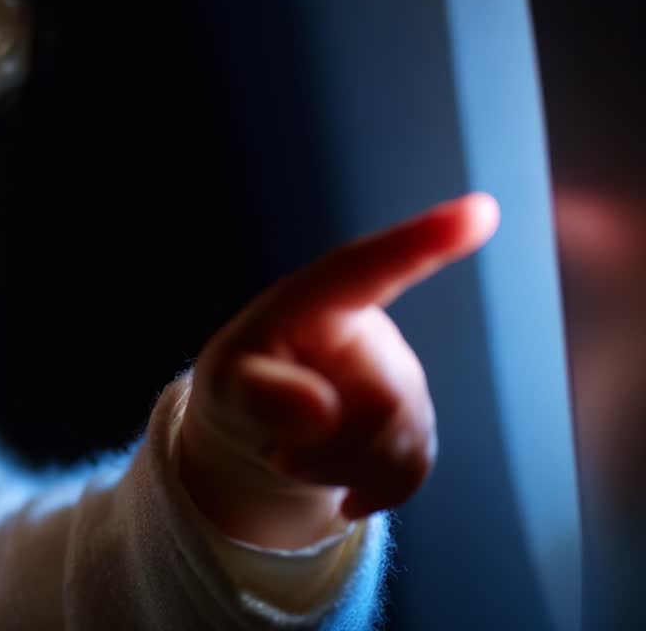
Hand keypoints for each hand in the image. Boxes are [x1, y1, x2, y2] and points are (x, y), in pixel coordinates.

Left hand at [178, 193, 499, 548]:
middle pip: (384, 401)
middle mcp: (370, 331)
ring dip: (339, 468)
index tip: (480, 211)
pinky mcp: (415, 423)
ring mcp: (400, 377)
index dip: (424, 242)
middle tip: (278, 450)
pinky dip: (371, 490)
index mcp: (318, 302)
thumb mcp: (223, 388)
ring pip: (399, 440)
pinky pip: (413, 467)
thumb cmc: (238, 386)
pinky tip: (342, 493)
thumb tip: (322, 411)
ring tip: (295, 456)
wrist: (254, 432)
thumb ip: (258, 394)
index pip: (370, 268)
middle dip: (329, 445)